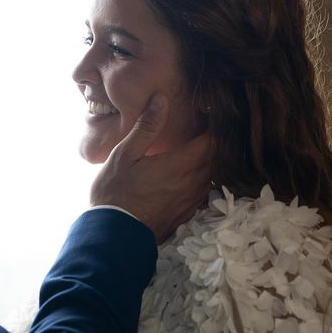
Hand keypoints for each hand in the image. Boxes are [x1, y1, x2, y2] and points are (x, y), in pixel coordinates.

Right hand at [89, 93, 212, 242]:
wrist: (113, 234)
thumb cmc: (115, 191)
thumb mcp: (125, 153)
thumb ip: (147, 126)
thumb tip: (161, 99)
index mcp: (179, 165)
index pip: (213, 142)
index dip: (215, 127)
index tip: (209, 115)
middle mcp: (191, 183)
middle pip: (217, 158)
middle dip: (216, 142)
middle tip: (206, 129)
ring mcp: (190, 201)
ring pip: (213, 176)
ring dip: (211, 161)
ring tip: (200, 149)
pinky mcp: (185, 214)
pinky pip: (204, 193)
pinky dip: (204, 180)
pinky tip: (191, 176)